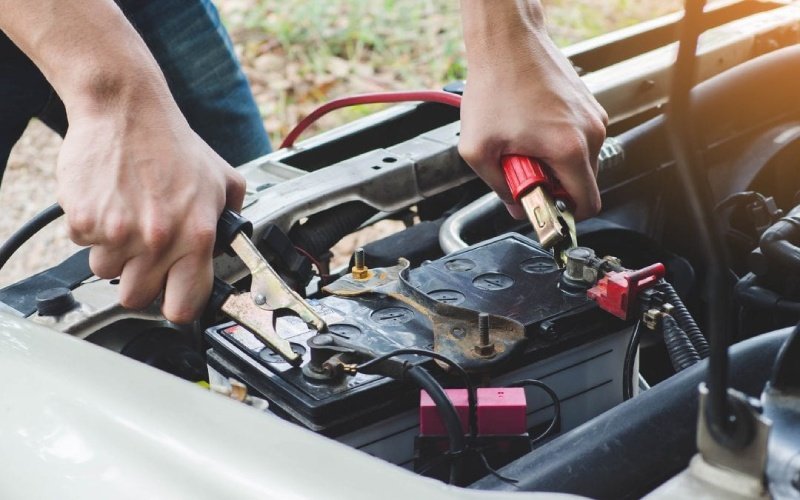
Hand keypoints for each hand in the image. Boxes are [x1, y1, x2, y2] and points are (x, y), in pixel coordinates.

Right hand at [57, 80, 245, 322]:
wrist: (126, 110)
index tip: (173, 297)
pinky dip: (92, 229)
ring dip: (115, 253)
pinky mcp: (83, 221)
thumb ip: (233, 216)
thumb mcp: (221, 179)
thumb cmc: (172, 144)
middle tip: (145, 251)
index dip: (177, 305)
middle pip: (136, 298)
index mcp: (196, 237)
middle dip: (140, 279)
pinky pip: (84, 245)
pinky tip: (109, 202)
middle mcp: (158, 241)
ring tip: (128, 217)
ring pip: (106, 273)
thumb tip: (238, 243)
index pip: (183, 306)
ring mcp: (118, 233)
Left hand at [458, 0, 607, 219]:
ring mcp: (593, 116)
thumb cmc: (494, 85)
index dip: (564, 216)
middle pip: (583, 184)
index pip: (587, 205)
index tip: (544, 210)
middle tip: (522, 169)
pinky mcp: (588, 105)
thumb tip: (514, 204)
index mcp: (569, 148)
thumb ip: (498, 187)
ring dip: (553, 163)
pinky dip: (557, 143)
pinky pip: (578, 139)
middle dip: (553, 186)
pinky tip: (531, 128)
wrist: (506, 41)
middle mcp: (590, 132)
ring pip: (580, 161)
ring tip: (524, 145)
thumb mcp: (478, 150)